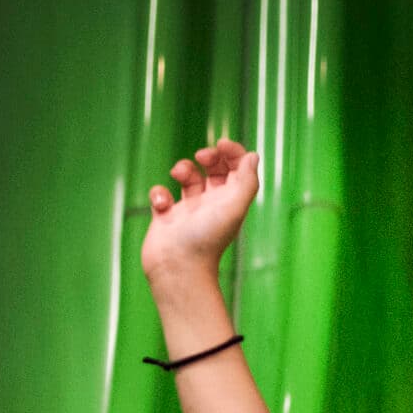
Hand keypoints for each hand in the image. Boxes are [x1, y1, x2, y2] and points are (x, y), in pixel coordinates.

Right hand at [141, 137, 260, 282]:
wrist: (178, 268)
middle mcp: (213, 206)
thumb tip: (253, 156)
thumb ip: (247, 181)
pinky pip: (161, 194)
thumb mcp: (234, 207)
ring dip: (183, 168)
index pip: (238, 170)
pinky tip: (163, 207)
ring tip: (179, 176)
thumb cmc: (207, 239)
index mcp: (232, 203)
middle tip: (202, 157)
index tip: (222, 145)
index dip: (233, 153)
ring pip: (187, 177)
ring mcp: (189, 211)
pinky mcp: (166, 217)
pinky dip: (159, 193)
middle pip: (214, 170)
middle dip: (208, 156)